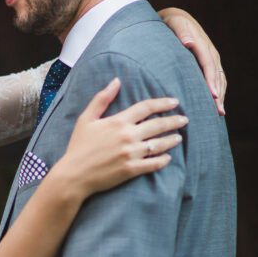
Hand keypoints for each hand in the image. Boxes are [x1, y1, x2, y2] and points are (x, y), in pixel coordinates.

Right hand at [54, 78, 187, 196]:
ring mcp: (130, 154)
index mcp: (118, 121)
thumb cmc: (78, 146)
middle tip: (184, 119)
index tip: (174, 102)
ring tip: (178, 137)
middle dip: (173, 121)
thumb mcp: (86, 119)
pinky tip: (168, 158)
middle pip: (157, 125)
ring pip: (159, 144)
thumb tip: (116, 81)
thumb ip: (102, 99)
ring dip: (171, 140)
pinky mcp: (131, 170)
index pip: (146, 107)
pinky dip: (163, 160)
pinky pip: (153, 164)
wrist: (73, 175)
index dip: (162, 103)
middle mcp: (127, 136)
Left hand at [158, 7, 226, 114]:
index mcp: (202, 43)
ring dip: (220, 94)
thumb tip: (189, 42)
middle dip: (218, 93)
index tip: (213, 95)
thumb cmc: (172, 22)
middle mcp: (210, 51)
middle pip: (216, 75)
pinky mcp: (209, 61)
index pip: (208, 64)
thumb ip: (182, 32)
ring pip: (219, 78)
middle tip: (218, 110)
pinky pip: (216, 77)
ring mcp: (211, 57)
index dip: (211, 80)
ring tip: (219, 112)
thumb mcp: (175, 23)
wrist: (176, 17)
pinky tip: (216, 103)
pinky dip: (218, 89)